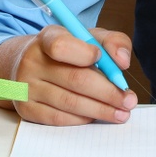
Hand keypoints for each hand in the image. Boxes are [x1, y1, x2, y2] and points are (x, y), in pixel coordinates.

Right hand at [0, 25, 138, 125]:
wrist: (27, 64)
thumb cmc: (67, 51)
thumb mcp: (87, 37)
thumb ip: (111, 41)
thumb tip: (123, 61)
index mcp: (48, 37)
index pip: (62, 46)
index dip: (86, 54)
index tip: (108, 62)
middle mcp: (32, 61)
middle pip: (74, 79)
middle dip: (108, 93)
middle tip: (129, 101)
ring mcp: (26, 87)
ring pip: (69, 102)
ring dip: (100, 110)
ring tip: (120, 113)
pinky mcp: (26, 109)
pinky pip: (58, 118)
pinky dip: (82, 119)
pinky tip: (96, 116)